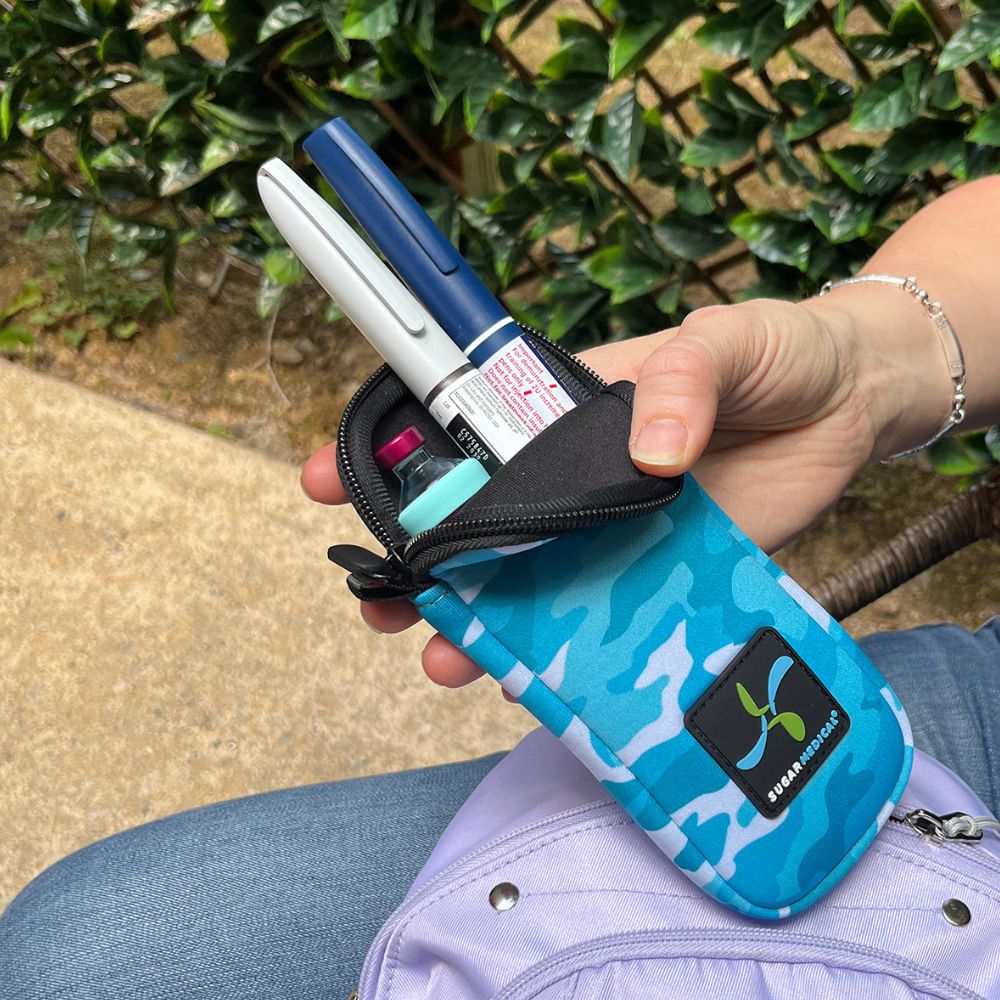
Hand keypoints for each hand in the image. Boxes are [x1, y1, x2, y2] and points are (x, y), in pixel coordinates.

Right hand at [301, 297, 894, 689]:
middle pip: (473, 520)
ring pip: (524, 582)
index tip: (331, 478)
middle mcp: (572, 475)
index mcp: (563, 406)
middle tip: (378, 597)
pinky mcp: (659, 574)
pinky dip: (560, 653)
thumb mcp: (724, 342)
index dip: (389, 450)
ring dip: (477, 619)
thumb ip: (682, 381)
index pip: (457, 425)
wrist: (850, 408)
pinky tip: (531, 679)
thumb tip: (647, 453)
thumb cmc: (777, 354)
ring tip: (446, 654)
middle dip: (416, 560)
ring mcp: (610, 530)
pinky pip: (597, 621)